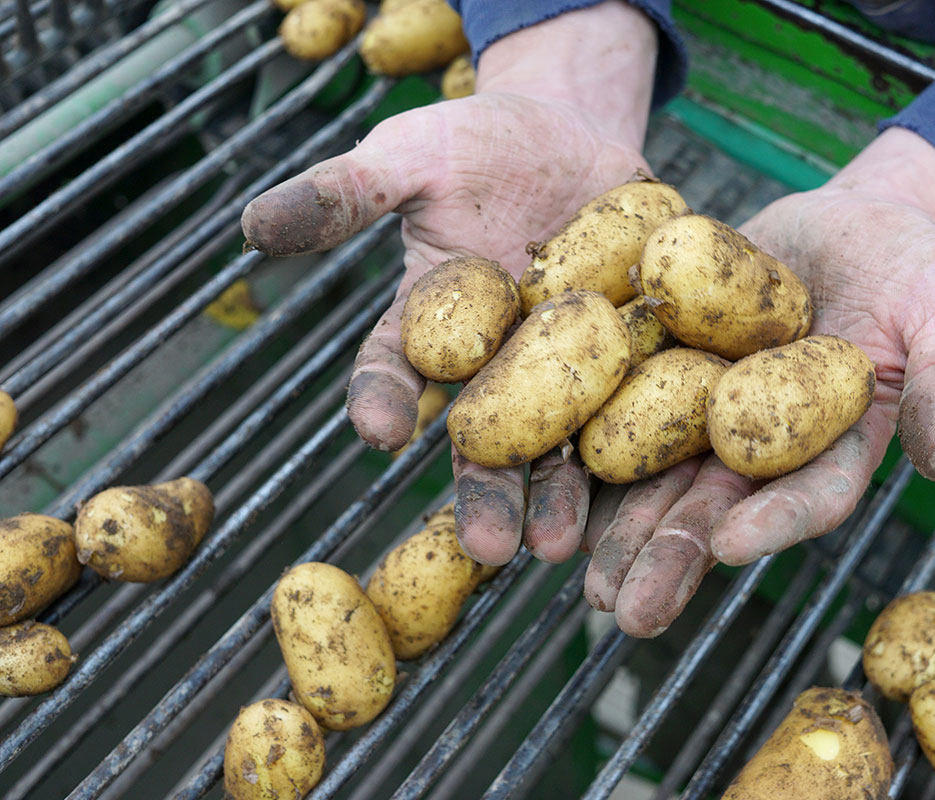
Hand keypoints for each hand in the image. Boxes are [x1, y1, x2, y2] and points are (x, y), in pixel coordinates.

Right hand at [241, 2, 657, 563]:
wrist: (571, 128)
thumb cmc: (475, 143)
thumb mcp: (410, 157)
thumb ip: (346, 194)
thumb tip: (252, 225)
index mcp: (430, 325)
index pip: (395, 368)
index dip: (383, 397)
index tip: (378, 428)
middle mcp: (494, 361)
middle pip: (484, 434)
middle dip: (485, 490)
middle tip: (490, 547)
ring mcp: (565, 362)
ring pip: (562, 439)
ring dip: (560, 494)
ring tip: (561, 546)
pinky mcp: (632, 349)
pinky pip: (640, 399)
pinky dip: (644, 443)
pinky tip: (650, 487)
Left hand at [585, 127, 934, 636]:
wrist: (851, 216)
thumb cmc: (914, 266)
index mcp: (837, 444)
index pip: (809, 497)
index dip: (772, 524)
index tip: (727, 546)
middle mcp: (765, 441)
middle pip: (716, 506)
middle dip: (669, 556)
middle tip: (624, 609)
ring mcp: (711, 407)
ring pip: (657, 473)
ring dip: (616, 522)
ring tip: (570, 566)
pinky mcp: (669, 364)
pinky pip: (622, 405)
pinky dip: (584, 442)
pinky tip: (544, 477)